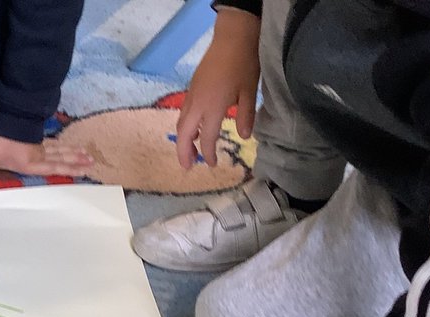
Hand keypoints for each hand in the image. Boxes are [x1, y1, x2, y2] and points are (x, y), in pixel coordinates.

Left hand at [0, 134, 93, 181]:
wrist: (8, 119)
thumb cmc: (3, 140)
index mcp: (32, 163)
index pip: (55, 168)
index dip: (70, 170)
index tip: (84, 171)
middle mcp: (40, 155)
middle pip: (63, 158)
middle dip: (77, 161)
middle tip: (92, 162)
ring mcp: (40, 146)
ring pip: (61, 150)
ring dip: (74, 153)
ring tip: (88, 155)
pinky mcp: (37, 138)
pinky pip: (54, 144)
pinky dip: (64, 146)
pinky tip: (71, 147)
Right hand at [175, 8, 260, 168]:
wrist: (232, 38)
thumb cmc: (243, 64)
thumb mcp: (249, 92)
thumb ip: (245, 116)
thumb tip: (245, 137)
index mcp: (212, 107)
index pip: (206, 137)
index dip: (208, 153)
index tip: (213, 164)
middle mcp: (197, 104)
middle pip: (183, 134)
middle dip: (183, 152)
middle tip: (187, 166)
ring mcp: (192, 96)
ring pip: (181, 123)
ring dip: (183, 140)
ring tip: (190, 151)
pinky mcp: (192, 89)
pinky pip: (184, 113)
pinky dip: (186, 126)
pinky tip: (194, 130)